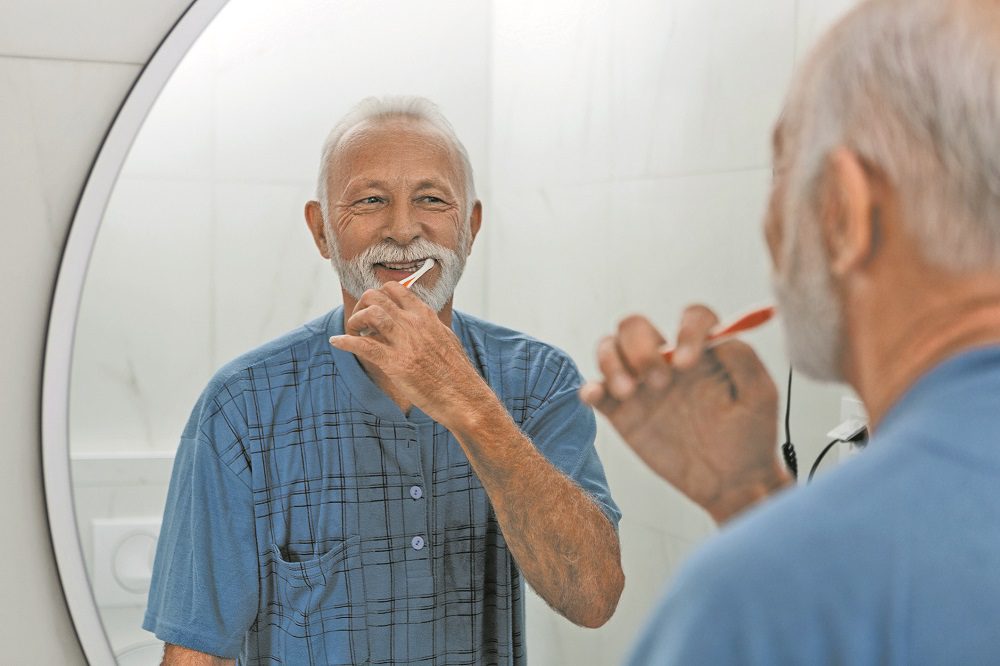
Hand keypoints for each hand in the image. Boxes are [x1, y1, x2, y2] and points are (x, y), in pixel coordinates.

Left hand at [329, 281, 489, 424]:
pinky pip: (363, 346)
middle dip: (362, 305)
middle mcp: (414, 323)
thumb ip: (429, 326)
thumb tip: (418, 319)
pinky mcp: (396, 364)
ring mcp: (405, 342)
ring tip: (353, 331)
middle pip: (377, 296)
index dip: (378, 295)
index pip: (395, 289)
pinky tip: (337, 342)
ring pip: (370, 313)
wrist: (464, 397)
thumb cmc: (456, 373)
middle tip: (359, 321)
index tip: (373, 308)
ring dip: (354, 320)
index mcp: (426, 316)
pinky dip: (345, 342)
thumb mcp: (446, 339)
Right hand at [580, 306, 791, 522]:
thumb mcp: (761, 396)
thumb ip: (744, 360)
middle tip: (659, 383)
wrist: (732, 481)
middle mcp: (667, 360)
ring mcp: (641, 385)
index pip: (691, 317)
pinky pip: (596, 391)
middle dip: (640, 348)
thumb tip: (718, 338)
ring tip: (630, 392)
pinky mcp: (623, 412)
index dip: (687, 330)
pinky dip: (589, 388)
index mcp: (702, 351)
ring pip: (609, 348)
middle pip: (635, 326)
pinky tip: (595, 396)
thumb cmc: (751, 436)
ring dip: (612, 363)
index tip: (688, 363)